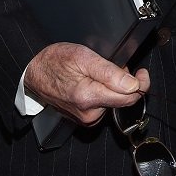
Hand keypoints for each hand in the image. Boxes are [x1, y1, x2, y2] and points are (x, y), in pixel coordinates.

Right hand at [24, 43, 149, 125]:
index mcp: (89, 97)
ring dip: (114, 88)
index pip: (130, 97)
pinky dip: (104, 94)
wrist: (34, 73)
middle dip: (126, 83)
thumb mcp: (83, 56)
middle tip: (116, 67)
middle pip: (123, 101)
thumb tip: (133, 85)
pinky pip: (103, 107)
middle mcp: (89, 114)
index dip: (141, 83)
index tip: (142, 72)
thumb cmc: (54, 62)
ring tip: (100, 73)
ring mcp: (85, 118)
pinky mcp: (83, 119)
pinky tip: (94, 83)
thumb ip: (110, 72)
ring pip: (113, 103)